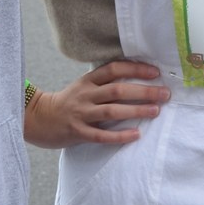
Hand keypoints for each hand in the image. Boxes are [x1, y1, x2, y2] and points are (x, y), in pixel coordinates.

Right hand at [23, 59, 167, 148]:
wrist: (38, 119)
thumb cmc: (68, 102)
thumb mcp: (83, 86)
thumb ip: (104, 82)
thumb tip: (136, 78)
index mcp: (88, 81)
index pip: (114, 69)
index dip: (135, 69)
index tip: (155, 73)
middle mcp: (85, 95)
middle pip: (118, 90)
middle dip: (143, 91)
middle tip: (165, 94)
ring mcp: (81, 114)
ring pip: (112, 110)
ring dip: (136, 110)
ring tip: (155, 111)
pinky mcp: (77, 132)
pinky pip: (101, 135)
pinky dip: (120, 135)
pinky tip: (136, 135)